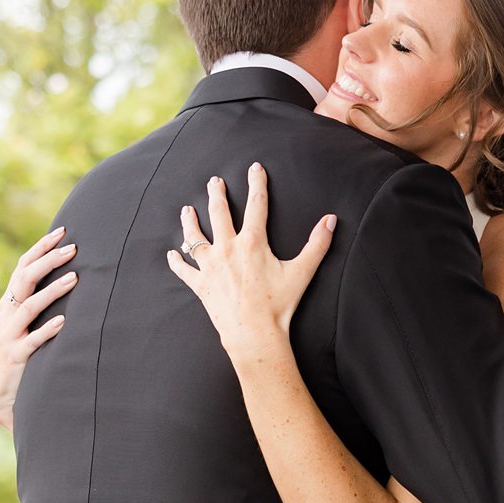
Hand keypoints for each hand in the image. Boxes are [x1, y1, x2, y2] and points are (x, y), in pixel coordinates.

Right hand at [0, 227, 77, 430]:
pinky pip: (32, 341)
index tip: (62, 232)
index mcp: (10, 302)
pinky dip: (47, 330)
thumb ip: (37, 301)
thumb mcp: (24, 323)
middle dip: (48, 261)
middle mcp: (8, 314)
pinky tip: (64, 322)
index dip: (41, 248)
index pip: (23, 266)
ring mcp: (10, 334)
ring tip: (73, 279)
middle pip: (24, 279)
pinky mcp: (16, 356)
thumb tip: (68, 275)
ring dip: (52, 291)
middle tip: (73, 249)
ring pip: (29, 307)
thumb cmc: (18, 351)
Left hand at [165, 163, 334, 371]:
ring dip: (190, 221)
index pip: (256, 204)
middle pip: (219, 213)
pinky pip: (184, 271)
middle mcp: (228, 249)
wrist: (255, 334)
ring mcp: (211, 267)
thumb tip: (331, 220)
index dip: (257, 183)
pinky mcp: (201, 285)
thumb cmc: (279, 304)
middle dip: (217, 194)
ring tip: (187, 209)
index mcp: (253, 242)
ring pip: (195, 237)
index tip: (254, 168)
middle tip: (215, 182)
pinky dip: (177, 262)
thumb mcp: (302, 272)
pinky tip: (171, 254)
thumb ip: (317, 244)